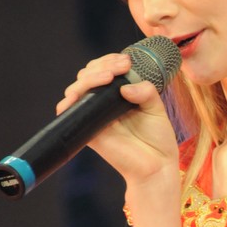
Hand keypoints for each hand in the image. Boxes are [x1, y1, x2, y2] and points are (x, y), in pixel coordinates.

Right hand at [56, 53, 179, 182]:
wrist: (157, 165)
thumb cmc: (158, 138)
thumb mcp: (156, 108)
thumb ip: (146, 91)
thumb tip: (125, 87)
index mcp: (118, 95)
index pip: (104, 69)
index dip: (110, 61)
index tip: (127, 61)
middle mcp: (102, 103)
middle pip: (88, 75)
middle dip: (102, 65)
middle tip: (123, 65)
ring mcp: (93, 116)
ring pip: (78, 88)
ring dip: (89, 77)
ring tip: (109, 76)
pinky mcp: (88, 131)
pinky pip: (68, 112)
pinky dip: (69, 101)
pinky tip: (81, 94)